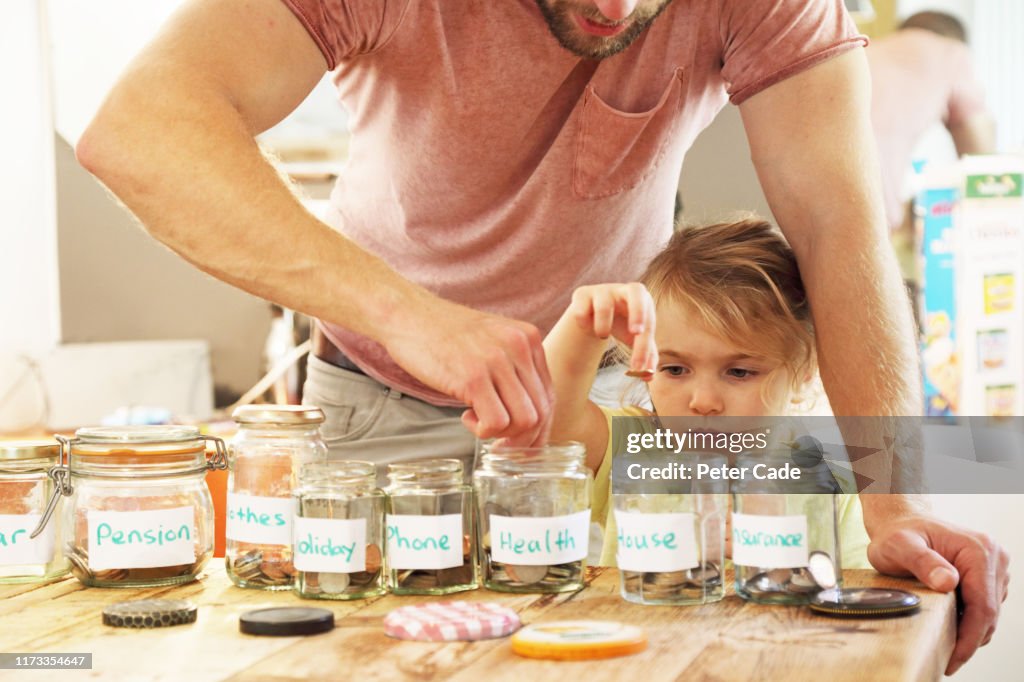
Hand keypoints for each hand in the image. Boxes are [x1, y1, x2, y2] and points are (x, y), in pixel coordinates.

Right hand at [384, 299, 553, 446]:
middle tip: (497, 442)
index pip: (549, 397)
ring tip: (478, 421)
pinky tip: (466, 417)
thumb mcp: (492, 341)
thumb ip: (513, 368)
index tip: (521, 442)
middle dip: (522, 438)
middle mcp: (519, 347)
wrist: (407, 314)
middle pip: (541, 412)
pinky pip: (496, 422)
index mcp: (528, 339)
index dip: (538, 428)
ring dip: (502, 434)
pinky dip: (483, 430)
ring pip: (524, 421)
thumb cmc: (444, 334)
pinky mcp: (473, 376)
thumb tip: (528, 417)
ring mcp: (497, 361)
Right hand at [565, 283, 657, 377]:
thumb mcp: (634, 340)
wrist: (593, 312)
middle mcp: (624, 290)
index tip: (638, 366)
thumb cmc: (621, 324)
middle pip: (636, 290)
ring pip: (604, 308)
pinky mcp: (582, 294)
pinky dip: (584, 324)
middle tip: (635, 333)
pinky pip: (582, 312)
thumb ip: (645, 356)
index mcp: (642, 300)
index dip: (644, 345)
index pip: (648, 321)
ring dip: (603, 327)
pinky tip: (586, 326)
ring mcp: (602, 290)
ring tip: (602, 334)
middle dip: (638, 312)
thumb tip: (648, 375)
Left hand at [867, 514, 1009, 674]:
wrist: (901, 522)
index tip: (953, 658)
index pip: (983, 606)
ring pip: (989, 612)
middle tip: (947, 660)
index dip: (969, 637)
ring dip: (970, 631)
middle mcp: (993, 557)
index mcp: (978, 550)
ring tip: (945, 645)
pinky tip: (949, 626)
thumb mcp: (899, 545)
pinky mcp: (988, 574)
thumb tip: (948, 582)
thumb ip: (921, 562)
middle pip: (990, 613)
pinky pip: (984, 605)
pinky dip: (969, 620)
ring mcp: (994, 566)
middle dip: (970, 640)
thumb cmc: (897, 533)